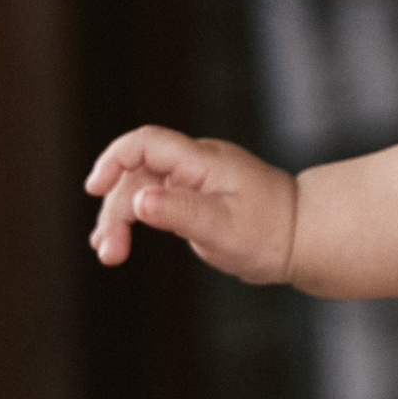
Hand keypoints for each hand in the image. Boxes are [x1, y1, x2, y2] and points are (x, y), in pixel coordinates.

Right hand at [83, 125, 295, 284]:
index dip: (115, 159)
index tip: (94, 188)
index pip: (149, 142)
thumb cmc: (269, 233)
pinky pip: (153, 201)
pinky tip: (115, 244)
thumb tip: (139, 201)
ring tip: (109, 256)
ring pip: (140, 190)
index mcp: (204, 161)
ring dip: (119, 220)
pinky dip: (133, 220)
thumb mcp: (223, 229)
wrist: (302, 237)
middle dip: (115, 209)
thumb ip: (181, 213)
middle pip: (137, 173)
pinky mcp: (194, 197)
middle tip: (110, 253)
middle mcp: (196, 164)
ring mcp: (194, 179)